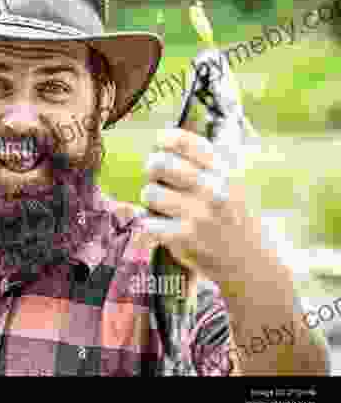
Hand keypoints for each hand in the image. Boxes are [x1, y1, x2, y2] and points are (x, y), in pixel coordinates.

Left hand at [139, 128, 268, 286]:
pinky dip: (151, 225)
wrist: (254, 262)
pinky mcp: (184, 238)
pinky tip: (163, 227)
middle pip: (160, 164)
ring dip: (151, 199)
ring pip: (150, 192)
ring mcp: (197, 214)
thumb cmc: (237, 218)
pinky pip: (149, 222)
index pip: (185, 142)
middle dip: (152, 168)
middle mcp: (211, 189)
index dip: (166, 139)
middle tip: (156, 177)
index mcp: (223, 171)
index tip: (161, 144)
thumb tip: (167, 139)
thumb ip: (208, 163)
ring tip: (162, 205)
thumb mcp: (234, 184)